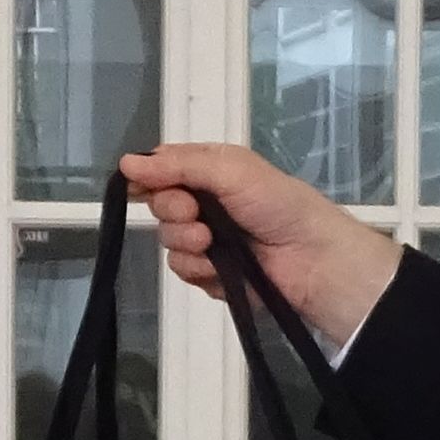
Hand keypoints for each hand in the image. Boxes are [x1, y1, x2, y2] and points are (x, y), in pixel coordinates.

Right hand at [122, 143, 402, 348]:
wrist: (314, 261)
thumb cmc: (278, 206)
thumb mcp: (231, 170)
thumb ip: (179, 165)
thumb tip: (126, 163)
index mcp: (210, 171)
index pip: (162, 170)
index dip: (148, 178)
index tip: (142, 185)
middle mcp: (205, 204)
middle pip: (159, 206)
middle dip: (173, 211)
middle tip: (197, 215)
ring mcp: (208, 242)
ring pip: (168, 242)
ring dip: (186, 243)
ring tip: (213, 244)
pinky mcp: (212, 276)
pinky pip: (184, 272)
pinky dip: (199, 270)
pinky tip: (221, 269)